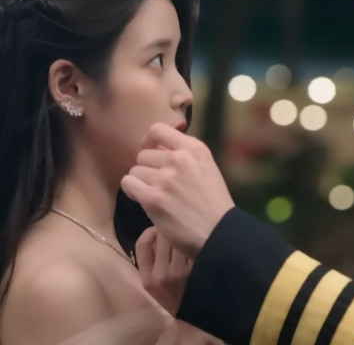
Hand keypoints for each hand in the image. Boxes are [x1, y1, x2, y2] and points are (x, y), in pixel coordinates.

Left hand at [121, 122, 234, 256]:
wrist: (218, 231)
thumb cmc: (213, 202)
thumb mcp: (206, 168)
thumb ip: (185, 156)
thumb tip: (158, 149)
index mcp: (195, 148)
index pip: (158, 130)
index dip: (149, 141)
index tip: (152, 152)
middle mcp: (179, 159)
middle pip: (144, 154)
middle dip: (147, 168)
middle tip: (158, 183)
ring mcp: (165, 178)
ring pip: (135, 170)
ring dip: (141, 182)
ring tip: (155, 194)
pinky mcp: (153, 198)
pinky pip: (128, 184)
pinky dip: (133, 191)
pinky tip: (145, 199)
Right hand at [136, 227, 191, 316]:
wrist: (192, 315)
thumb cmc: (171, 296)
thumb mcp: (152, 283)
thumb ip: (151, 260)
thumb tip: (156, 232)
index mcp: (147, 278)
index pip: (142, 244)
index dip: (150, 232)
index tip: (156, 232)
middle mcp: (161, 274)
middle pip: (163, 237)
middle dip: (168, 233)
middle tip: (175, 237)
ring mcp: (180, 272)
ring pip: (179, 240)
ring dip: (182, 238)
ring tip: (186, 245)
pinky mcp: (196, 269)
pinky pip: (192, 248)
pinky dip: (193, 246)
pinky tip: (195, 251)